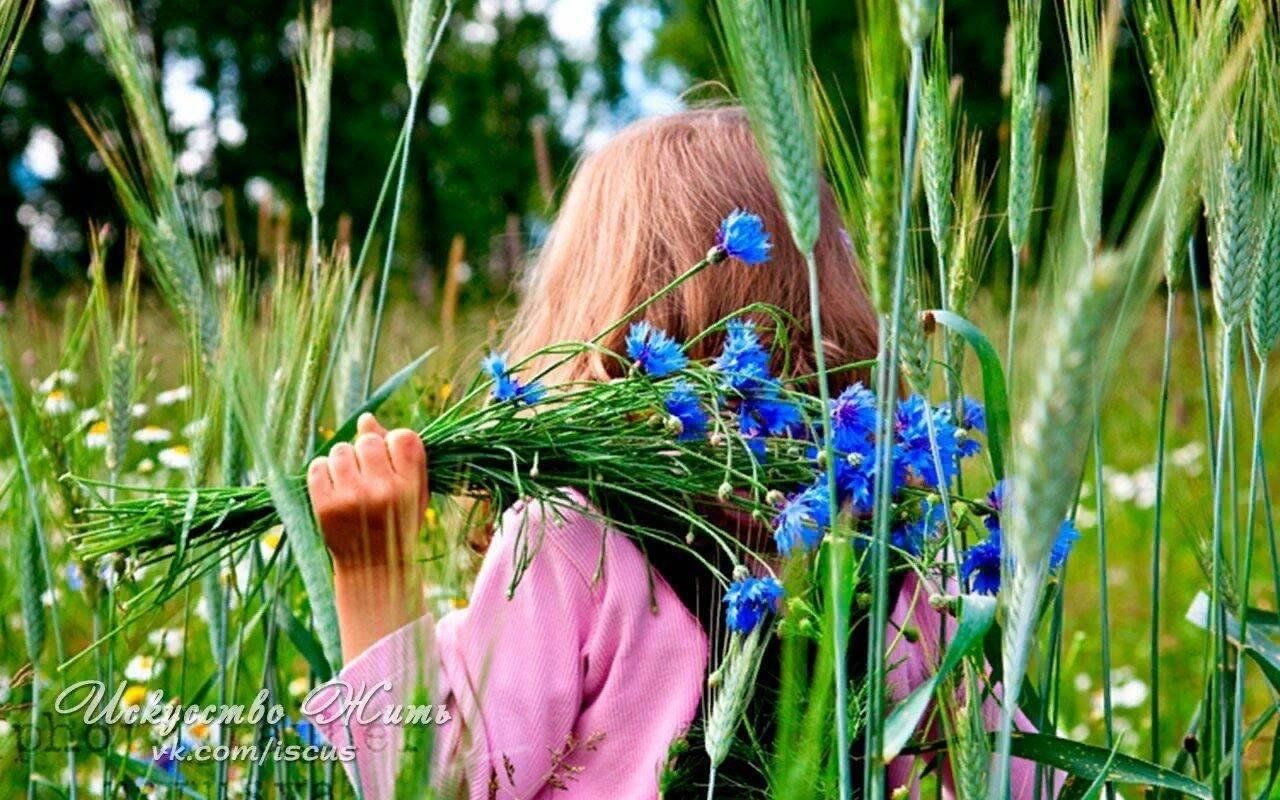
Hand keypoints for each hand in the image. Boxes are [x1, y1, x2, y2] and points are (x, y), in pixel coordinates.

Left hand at [307, 413, 427, 568]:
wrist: (373, 569)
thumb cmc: (397, 525)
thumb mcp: (412, 492)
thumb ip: (398, 455)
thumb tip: (366, 418)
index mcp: (411, 486)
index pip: (403, 437)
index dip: (394, 445)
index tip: (391, 463)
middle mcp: (383, 490)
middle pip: (368, 441)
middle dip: (366, 453)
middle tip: (368, 475)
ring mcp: (352, 497)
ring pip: (341, 450)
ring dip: (344, 462)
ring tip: (350, 483)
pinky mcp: (325, 505)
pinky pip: (318, 466)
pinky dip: (324, 472)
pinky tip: (334, 488)